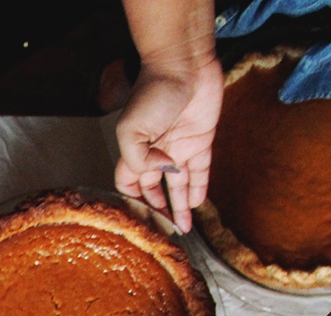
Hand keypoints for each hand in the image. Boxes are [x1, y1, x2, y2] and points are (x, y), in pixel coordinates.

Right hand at [114, 55, 222, 232]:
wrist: (184, 66)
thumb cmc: (153, 92)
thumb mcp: (132, 129)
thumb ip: (139, 159)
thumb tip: (161, 175)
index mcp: (134, 151)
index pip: (128, 184)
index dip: (132, 202)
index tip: (138, 221)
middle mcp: (156, 153)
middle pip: (154, 189)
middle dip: (157, 210)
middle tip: (163, 232)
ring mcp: (179, 148)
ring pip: (178, 185)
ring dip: (180, 207)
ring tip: (183, 228)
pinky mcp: (202, 141)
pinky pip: (200, 171)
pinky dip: (199, 188)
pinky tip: (197, 205)